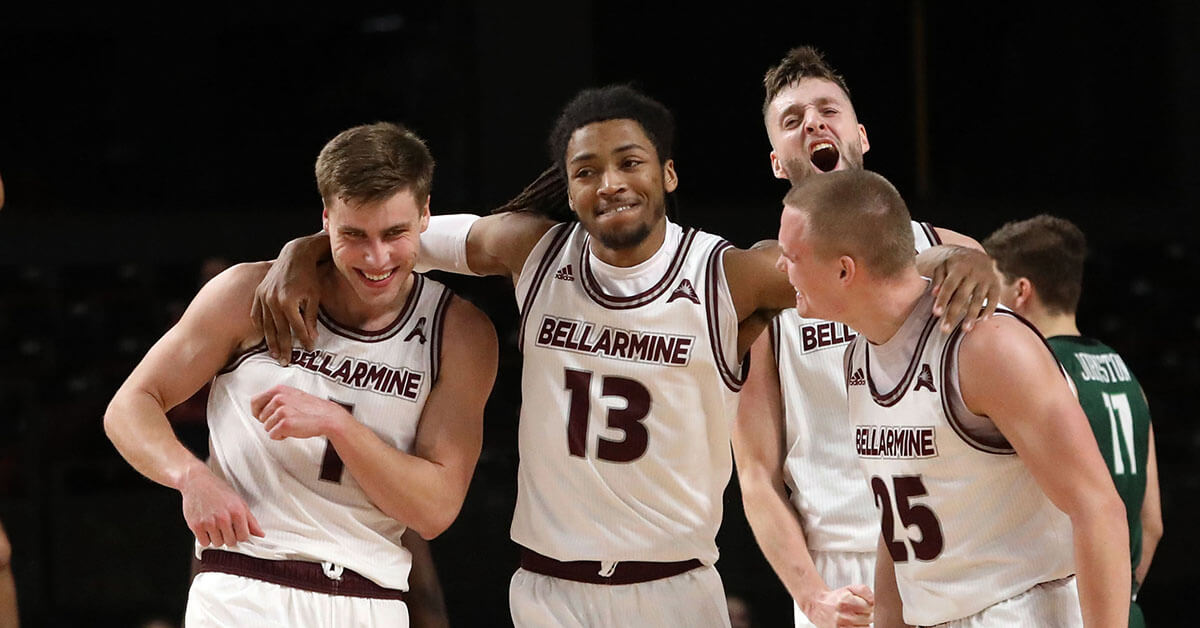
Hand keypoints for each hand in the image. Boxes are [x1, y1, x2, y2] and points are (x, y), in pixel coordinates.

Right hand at [179, 464, 264, 546]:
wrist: (196, 482)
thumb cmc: (218, 490)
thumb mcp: (239, 502)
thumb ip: (251, 520)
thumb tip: (260, 534)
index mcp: (237, 511)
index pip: (244, 537)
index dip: (241, 535)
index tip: (237, 530)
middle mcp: (223, 518)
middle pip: (231, 542)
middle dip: (229, 537)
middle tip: (224, 526)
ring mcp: (209, 522)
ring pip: (217, 543)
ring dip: (217, 537)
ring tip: (214, 525)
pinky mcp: (196, 525)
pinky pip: (204, 542)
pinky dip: (205, 538)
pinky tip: (206, 527)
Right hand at [250, 236, 325, 362]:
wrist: (294, 256)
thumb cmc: (308, 277)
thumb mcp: (314, 297)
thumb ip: (311, 319)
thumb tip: (311, 339)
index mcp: (288, 302)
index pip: (297, 328)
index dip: (303, 341)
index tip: (309, 351)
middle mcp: (273, 301)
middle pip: (279, 331)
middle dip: (284, 348)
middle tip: (286, 363)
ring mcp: (263, 297)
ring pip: (266, 325)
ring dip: (270, 342)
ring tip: (275, 355)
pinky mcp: (258, 293)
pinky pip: (256, 314)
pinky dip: (260, 326)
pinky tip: (264, 337)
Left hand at [250, 385, 351, 440]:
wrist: (328, 417)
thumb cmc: (312, 409)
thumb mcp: (292, 396)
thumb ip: (277, 399)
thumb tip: (263, 407)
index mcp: (279, 390)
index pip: (254, 401)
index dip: (257, 412)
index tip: (261, 416)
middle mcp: (278, 398)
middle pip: (260, 417)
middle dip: (270, 422)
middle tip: (285, 421)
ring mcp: (281, 411)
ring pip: (266, 427)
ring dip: (277, 429)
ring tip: (292, 424)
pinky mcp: (284, 423)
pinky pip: (273, 435)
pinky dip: (281, 436)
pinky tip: (292, 431)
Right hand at [804, 584, 874, 627]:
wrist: (818, 606)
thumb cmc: (836, 598)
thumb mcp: (849, 588)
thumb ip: (864, 590)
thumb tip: (874, 600)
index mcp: (846, 601)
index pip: (870, 606)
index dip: (868, 605)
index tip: (861, 604)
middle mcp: (843, 615)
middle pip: (870, 618)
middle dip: (866, 614)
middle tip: (856, 610)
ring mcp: (842, 626)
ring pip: (866, 627)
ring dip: (862, 622)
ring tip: (852, 617)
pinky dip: (857, 627)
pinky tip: (851, 623)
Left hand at [929, 246, 999, 332]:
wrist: (976, 254)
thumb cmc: (954, 265)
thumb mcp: (943, 266)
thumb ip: (937, 279)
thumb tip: (934, 294)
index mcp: (958, 268)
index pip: (949, 285)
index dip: (943, 299)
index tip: (936, 314)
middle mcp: (974, 273)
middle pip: (962, 295)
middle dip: (953, 313)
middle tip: (945, 329)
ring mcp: (986, 278)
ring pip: (979, 299)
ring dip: (972, 315)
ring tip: (965, 330)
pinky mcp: (996, 284)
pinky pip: (994, 298)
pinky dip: (990, 309)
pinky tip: (983, 321)